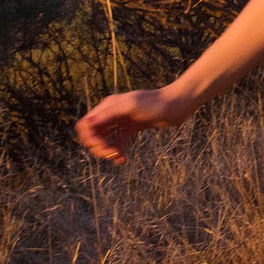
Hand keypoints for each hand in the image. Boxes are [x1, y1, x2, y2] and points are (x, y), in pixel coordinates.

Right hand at [75, 87, 192, 164]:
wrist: (177, 105)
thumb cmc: (156, 103)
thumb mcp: (131, 106)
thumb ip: (110, 113)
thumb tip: (89, 124)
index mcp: (108, 105)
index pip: (86, 124)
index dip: (88, 137)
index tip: (100, 146)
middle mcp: (112, 113)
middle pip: (94, 134)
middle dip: (99, 147)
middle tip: (110, 154)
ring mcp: (121, 122)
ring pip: (105, 140)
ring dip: (107, 151)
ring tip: (118, 158)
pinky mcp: (131, 129)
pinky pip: (117, 143)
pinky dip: (117, 152)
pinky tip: (123, 160)